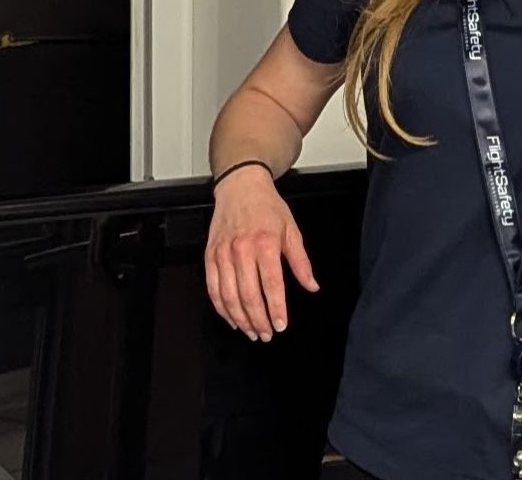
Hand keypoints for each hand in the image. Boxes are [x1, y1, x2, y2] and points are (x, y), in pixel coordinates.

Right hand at [204, 165, 318, 340]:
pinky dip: (221, 307)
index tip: (281, 325)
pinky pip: (213, 288)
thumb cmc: (267, 207)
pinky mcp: (210, 255)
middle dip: (258, 320)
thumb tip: (311, 286)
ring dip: (240, 319)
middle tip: (267, 334)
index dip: (276, 309)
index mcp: (265, 244)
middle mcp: (242, 249)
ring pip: (228, 295)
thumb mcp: (291, 230)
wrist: (240, 186)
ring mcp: (223, 253)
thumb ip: (301, 262)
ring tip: (251, 331)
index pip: (271, 285)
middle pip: (248, 295)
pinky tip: (231, 318)